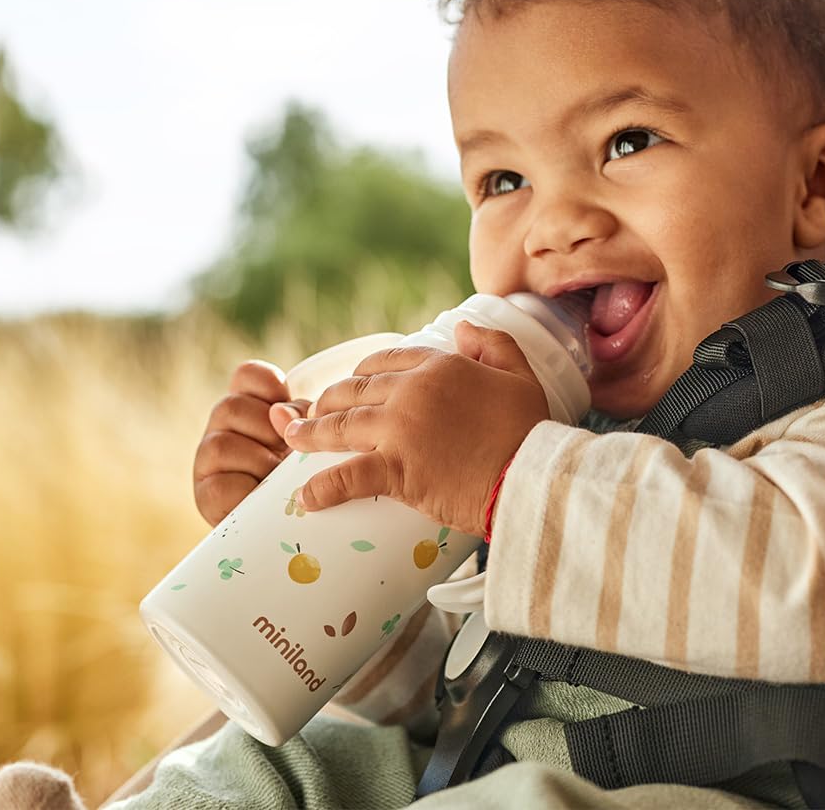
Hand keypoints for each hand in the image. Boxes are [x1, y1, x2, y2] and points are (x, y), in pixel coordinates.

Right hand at [193, 360, 311, 525]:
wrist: (287, 524)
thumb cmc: (301, 473)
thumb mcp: (307, 439)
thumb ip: (301, 418)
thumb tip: (282, 415)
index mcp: (249, 404)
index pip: (248, 375)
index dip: (268, 383)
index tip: (285, 401)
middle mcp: (221, 426)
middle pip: (231, 407)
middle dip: (266, 429)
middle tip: (286, 451)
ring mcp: (207, 460)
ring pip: (221, 444)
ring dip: (259, 461)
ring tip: (278, 476)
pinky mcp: (206, 495)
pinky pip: (221, 484)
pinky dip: (248, 489)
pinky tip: (264, 495)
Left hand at [283, 321, 549, 536]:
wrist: (534, 478)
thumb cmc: (531, 431)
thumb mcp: (520, 376)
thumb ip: (492, 344)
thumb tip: (460, 328)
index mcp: (439, 366)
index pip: (385, 359)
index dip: (362, 372)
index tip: (353, 386)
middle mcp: (412, 390)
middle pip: (354, 389)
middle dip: (329, 400)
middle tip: (314, 414)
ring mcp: (400, 429)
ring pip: (340, 425)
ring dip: (309, 432)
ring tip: (290, 439)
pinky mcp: (396, 469)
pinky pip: (348, 476)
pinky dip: (323, 488)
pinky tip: (305, 498)